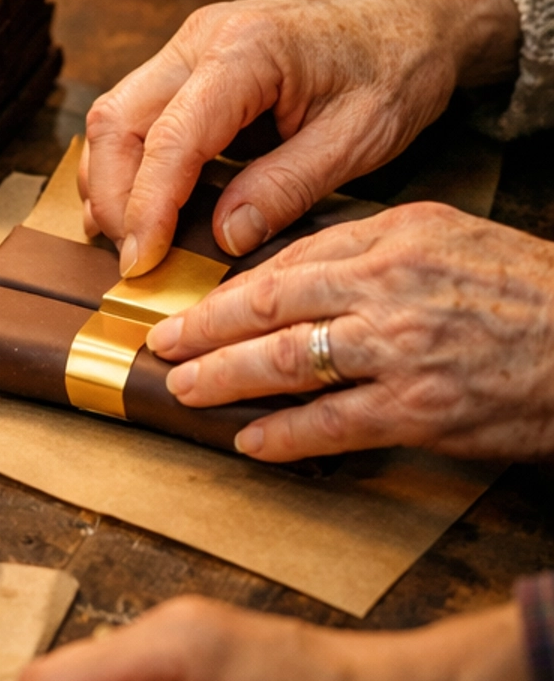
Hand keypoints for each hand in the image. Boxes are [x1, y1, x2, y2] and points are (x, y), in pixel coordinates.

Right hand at [79, 0, 519, 276]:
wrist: (414, 15)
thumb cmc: (396, 66)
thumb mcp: (359, 138)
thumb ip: (287, 187)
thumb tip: (224, 238)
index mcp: (247, 50)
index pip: (170, 138)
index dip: (148, 207)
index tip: (143, 264)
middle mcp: (201, 37)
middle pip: (118, 121)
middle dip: (116, 199)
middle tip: (134, 262)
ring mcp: (190, 43)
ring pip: (115, 115)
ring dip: (113, 181)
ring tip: (132, 241)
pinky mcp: (191, 60)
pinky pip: (138, 112)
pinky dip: (131, 163)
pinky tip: (143, 206)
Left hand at [147, 201, 553, 461]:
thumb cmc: (527, 291)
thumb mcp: (449, 238)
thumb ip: (370, 249)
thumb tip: (294, 272)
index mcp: (394, 238)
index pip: (289, 260)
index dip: (229, 288)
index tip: (193, 303)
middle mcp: (389, 288)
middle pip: (269, 307)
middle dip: (204, 331)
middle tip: (162, 347)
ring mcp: (401, 352)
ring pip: (286, 364)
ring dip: (225, 380)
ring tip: (186, 391)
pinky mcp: (419, 412)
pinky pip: (331, 426)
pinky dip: (283, 437)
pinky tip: (250, 442)